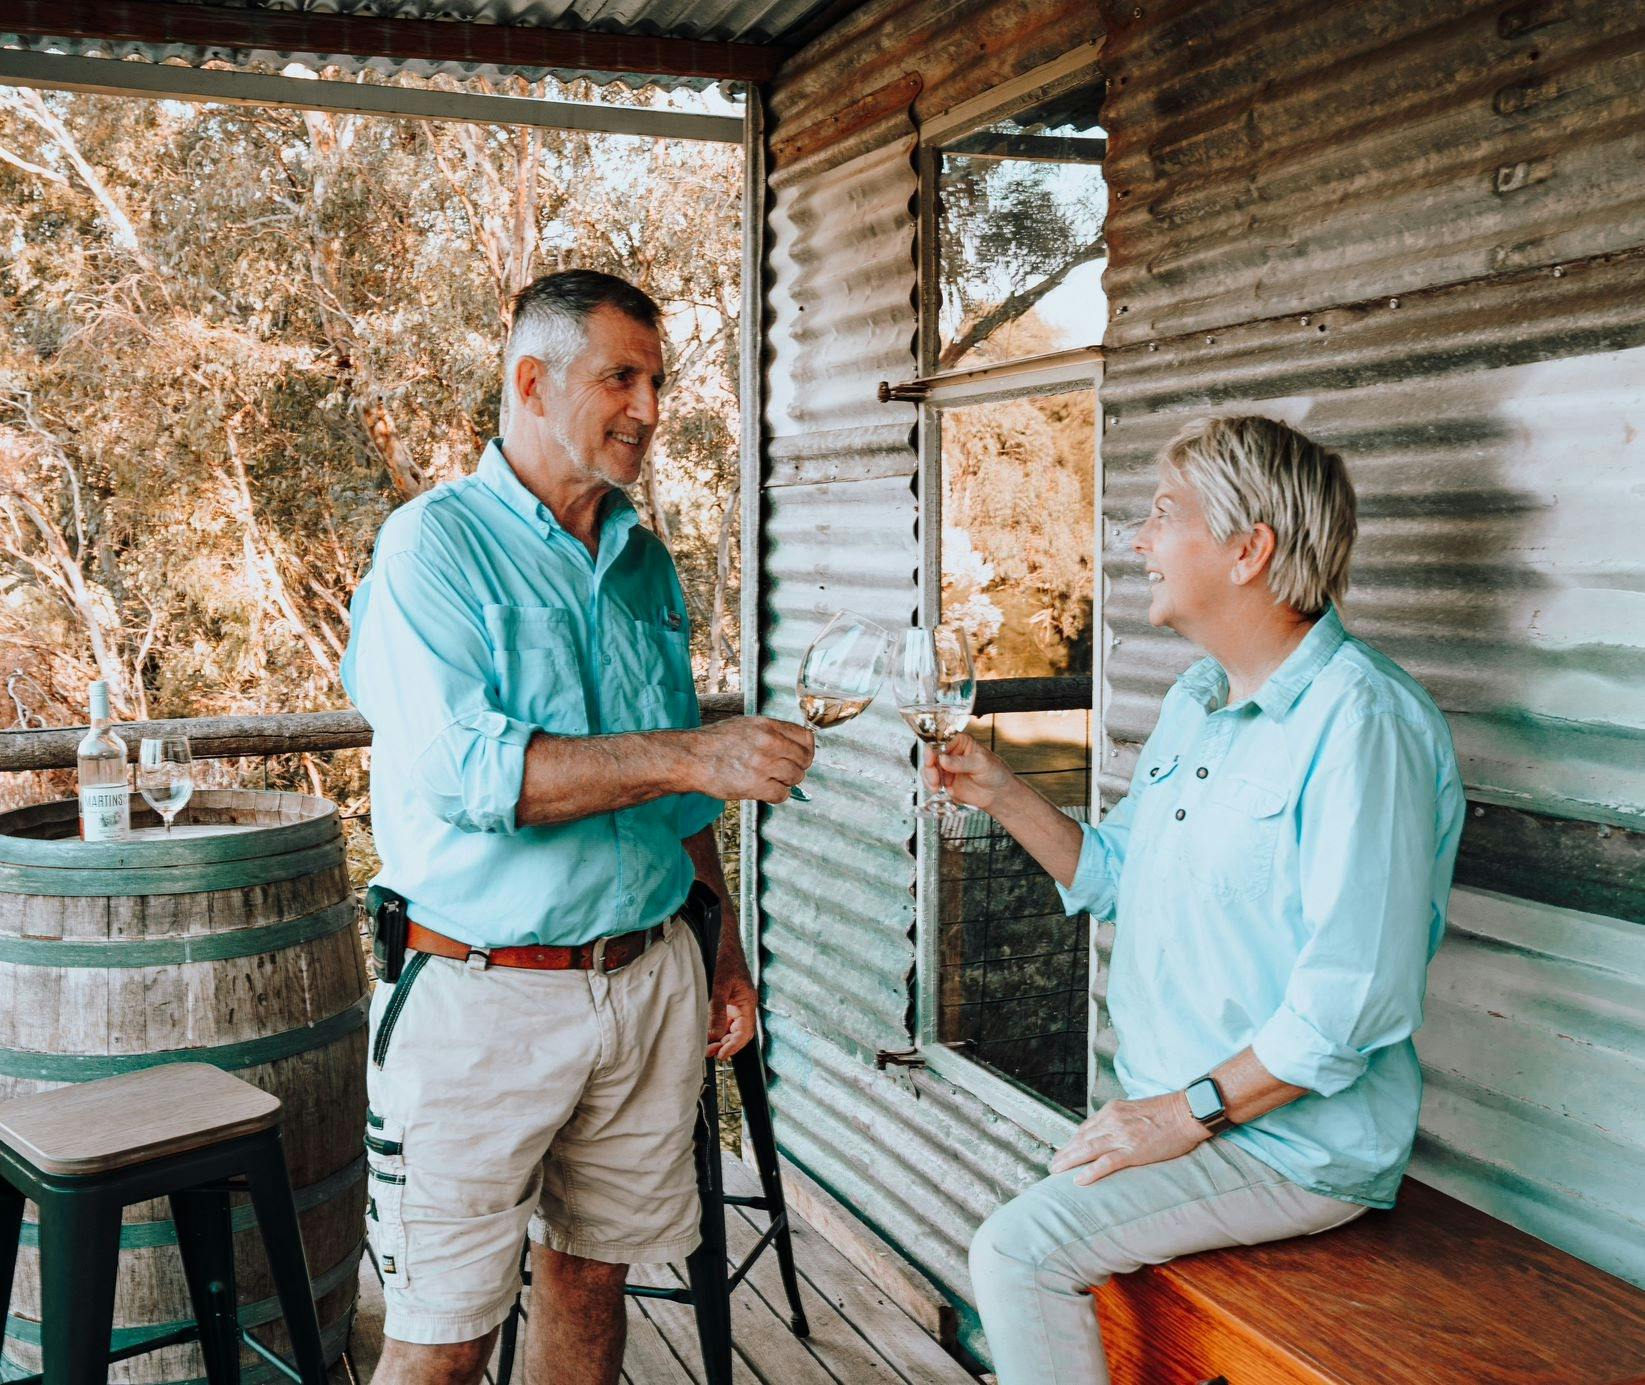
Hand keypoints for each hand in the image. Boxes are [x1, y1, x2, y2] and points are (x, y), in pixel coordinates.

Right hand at [691, 716, 813, 803]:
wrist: (692, 757)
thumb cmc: (714, 742)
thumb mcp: (745, 725)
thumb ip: (771, 732)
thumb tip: (793, 742)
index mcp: (767, 726)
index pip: (806, 737)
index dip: (806, 750)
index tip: (802, 756)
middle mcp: (768, 743)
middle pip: (804, 759)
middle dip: (798, 767)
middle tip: (786, 772)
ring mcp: (763, 765)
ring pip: (795, 777)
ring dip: (787, 782)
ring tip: (772, 780)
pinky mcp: (755, 786)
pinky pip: (782, 794)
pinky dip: (777, 795)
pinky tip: (766, 791)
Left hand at [708, 943, 756, 1058]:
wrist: (727, 946)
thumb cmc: (727, 962)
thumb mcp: (721, 986)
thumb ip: (718, 1010)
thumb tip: (714, 1034)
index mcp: (748, 1004)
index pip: (745, 1032)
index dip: (734, 1046)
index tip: (721, 1055)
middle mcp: (745, 1007)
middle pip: (740, 1034)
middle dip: (727, 1045)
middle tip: (711, 1053)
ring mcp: (737, 1005)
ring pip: (733, 1029)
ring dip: (722, 1040)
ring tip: (708, 1047)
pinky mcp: (730, 1003)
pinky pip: (726, 1021)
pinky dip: (719, 1030)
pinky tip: (708, 1034)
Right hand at [922, 732, 1013, 812]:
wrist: (998, 794)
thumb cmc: (995, 773)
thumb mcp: (981, 764)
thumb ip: (961, 762)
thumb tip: (943, 759)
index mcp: (961, 742)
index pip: (941, 739)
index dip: (933, 747)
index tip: (931, 757)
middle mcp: (952, 753)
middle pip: (931, 754)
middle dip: (929, 766)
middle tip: (934, 776)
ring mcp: (947, 767)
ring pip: (928, 768)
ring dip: (929, 777)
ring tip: (936, 786)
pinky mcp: (945, 780)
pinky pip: (931, 780)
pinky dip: (930, 785)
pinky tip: (936, 789)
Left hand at [1048, 1093, 1208, 1185]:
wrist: (1187, 1112)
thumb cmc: (1166, 1112)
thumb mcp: (1135, 1109)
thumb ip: (1119, 1119)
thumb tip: (1108, 1132)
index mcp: (1113, 1111)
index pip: (1086, 1128)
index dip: (1072, 1141)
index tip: (1064, 1151)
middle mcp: (1113, 1121)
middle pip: (1082, 1139)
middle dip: (1065, 1152)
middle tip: (1053, 1164)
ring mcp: (1122, 1136)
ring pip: (1088, 1150)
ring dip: (1069, 1161)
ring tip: (1057, 1171)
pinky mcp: (1133, 1151)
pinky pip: (1106, 1163)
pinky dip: (1090, 1172)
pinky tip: (1079, 1179)